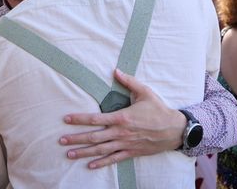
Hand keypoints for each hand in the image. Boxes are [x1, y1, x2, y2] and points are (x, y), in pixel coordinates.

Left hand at [59, 69, 185, 167]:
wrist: (175, 130)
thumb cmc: (158, 110)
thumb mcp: (145, 92)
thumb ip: (128, 81)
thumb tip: (116, 70)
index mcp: (121, 117)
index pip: (95, 119)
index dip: (79, 119)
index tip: (66, 119)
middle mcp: (121, 133)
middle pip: (94, 137)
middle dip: (76, 139)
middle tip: (61, 141)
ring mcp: (125, 144)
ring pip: (101, 150)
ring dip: (84, 153)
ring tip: (70, 155)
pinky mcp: (131, 152)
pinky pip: (114, 159)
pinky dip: (101, 163)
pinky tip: (90, 165)